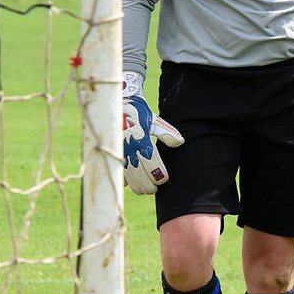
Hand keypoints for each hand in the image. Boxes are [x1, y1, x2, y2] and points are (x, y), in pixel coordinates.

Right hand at [122, 72, 183, 194]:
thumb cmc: (138, 113)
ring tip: (145, 188)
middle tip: (155, 188)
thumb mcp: (153, 120)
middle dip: (150, 187)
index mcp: (143, 141)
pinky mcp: (113, 155)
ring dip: (138, 186)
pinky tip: (131, 181)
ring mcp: (120, 154)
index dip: (160, 176)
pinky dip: (125, 181)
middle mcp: (131, 150)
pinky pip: (118, 174)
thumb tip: (180, 142)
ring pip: (130, 180)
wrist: (116, 104)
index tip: (164, 179)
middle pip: (142, 178)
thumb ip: (167, 132)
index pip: (153, 166)